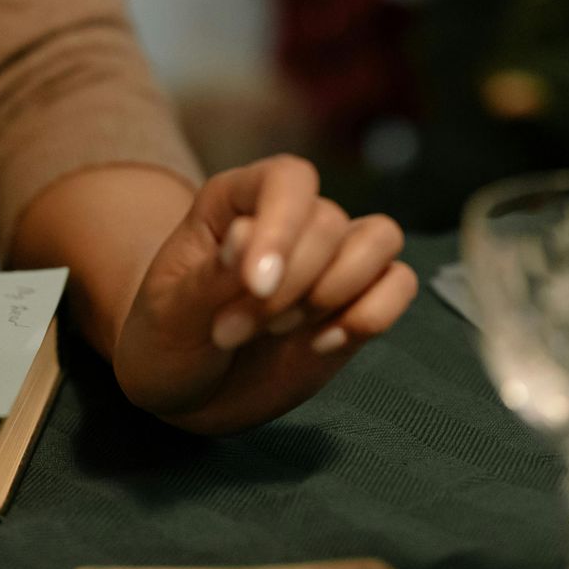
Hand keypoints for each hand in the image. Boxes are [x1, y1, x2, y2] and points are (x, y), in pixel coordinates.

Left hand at [112, 155, 415, 433]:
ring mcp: (328, 259)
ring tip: (283, 333)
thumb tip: (250, 235)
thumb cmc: (168, 339)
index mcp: (236, 201)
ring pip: (380, 239)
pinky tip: (323, 344)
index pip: (288, 180)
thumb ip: (210, 277)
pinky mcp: (355, 301)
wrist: (188, 389)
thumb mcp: (170, 314)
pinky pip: (399, 283)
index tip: (257, 286)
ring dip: (337, 293)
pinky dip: (372, 314)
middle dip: (290, 288)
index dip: (283, 225)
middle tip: (233, 333)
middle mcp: (290, 219)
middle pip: (330, 223)